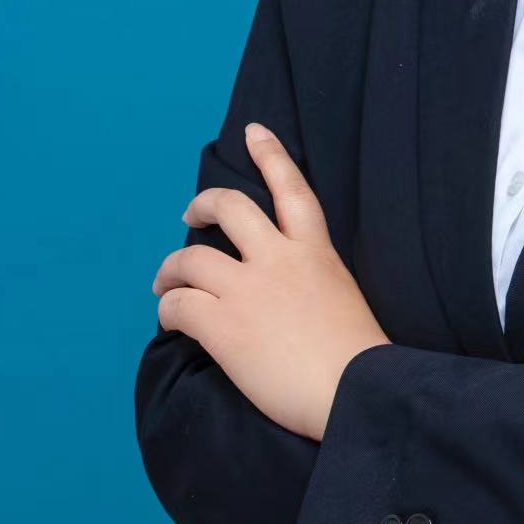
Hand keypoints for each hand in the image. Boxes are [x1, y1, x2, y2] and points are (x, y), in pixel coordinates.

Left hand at [151, 121, 391, 442]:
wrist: (355, 392)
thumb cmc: (358, 360)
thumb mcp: (342, 299)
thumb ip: (312, 284)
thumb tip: (280, 297)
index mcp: (316, 251)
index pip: (292, 189)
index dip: (272, 155)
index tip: (254, 131)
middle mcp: (279, 259)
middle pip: (229, 208)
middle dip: (203, 205)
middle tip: (191, 215)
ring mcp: (247, 289)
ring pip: (190, 258)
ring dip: (170, 270)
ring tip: (166, 284)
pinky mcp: (222, 324)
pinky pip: (177, 305)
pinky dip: (168, 310)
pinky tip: (172, 322)